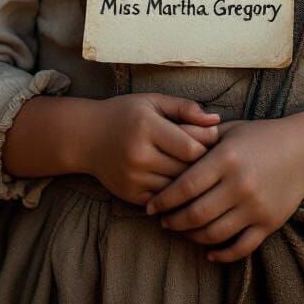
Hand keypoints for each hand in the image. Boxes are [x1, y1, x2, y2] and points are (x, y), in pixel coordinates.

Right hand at [84, 93, 220, 206]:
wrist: (86, 137)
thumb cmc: (125, 114)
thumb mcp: (153, 102)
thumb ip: (185, 108)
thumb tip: (217, 121)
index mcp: (147, 128)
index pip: (191, 147)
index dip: (208, 145)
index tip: (215, 140)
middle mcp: (139, 155)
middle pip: (186, 169)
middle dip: (204, 165)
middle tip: (216, 158)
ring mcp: (134, 179)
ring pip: (178, 189)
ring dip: (192, 182)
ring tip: (203, 172)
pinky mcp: (131, 196)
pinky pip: (164, 200)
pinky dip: (176, 195)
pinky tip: (184, 185)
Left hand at [145, 118, 303, 262]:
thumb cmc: (261, 136)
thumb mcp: (229, 130)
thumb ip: (199, 137)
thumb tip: (166, 142)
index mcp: (227, 159)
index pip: (186, 186)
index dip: (164, 200)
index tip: (150, 206)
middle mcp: (240, 185)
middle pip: (196, 214)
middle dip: (173, 221)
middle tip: (163, 221)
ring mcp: (256, 207)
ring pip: (214, 234)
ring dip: (192, 237)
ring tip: (182, 231)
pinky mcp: (269, 223)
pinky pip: (241, 247)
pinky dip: (222, 254)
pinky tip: (209, 252)